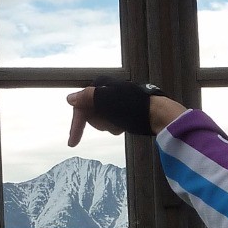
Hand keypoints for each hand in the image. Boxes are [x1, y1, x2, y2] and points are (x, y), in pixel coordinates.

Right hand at [66, 80, 185, 146]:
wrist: (157, 114)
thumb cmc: (132, 106)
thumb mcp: (107, 101)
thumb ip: (87, 98)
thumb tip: (70, 99)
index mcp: (100, 85)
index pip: (80, 106)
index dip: (77, 124)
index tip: (73, 143)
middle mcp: (106, 92)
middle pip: (90, 114)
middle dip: (99, 122)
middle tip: (112, 122)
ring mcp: (114, 102)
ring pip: (101, 120)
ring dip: (108, 125)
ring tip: (120, 123)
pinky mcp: (123, 112)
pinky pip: (111, 122)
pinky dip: (115, 126)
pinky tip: (124, 126)